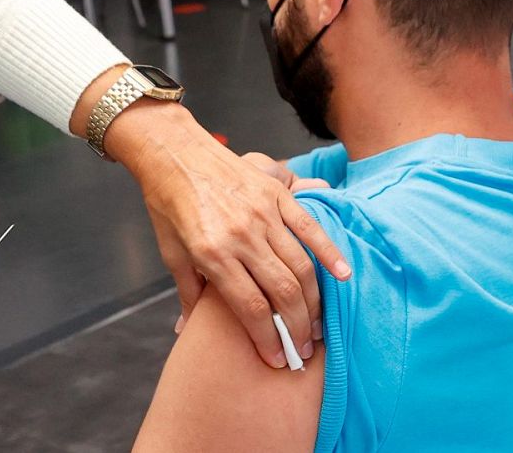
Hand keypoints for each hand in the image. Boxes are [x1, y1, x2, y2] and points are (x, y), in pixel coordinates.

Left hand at [69, 70, 349, 369]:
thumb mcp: (172, 253)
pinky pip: (310, 228)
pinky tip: (343, 277)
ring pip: (300, 266)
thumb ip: (188, 293)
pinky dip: (330, 253)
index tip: (278, 358)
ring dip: (314, 301)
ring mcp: (262, 213)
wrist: (174, 153)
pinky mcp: (276, 195)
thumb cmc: (169, 204)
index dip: (268, 338)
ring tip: (317, 324)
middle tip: (304, 348)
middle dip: (297, 327)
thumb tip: (186, 330)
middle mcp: (241, 235)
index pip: (250, 306)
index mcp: (212, 253)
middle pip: (282, 291)